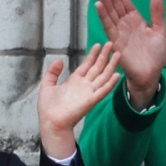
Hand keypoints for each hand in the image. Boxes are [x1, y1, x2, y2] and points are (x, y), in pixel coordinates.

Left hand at [38, 42, 119, 158]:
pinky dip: (110, 83)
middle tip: (111, 44)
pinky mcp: (91, 100)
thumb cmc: (48, 107)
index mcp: (74, 80)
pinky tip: (117, 75)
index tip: (98, 45)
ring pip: (103, 76)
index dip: (93, 55)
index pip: (87, 65)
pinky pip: (103, 90)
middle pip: (97, 67)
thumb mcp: (47, 85)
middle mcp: (84, 84)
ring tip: (117, 54)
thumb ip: (53, 72)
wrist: (50, 121)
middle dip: (104, 55)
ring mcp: (89, 92)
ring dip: (111, 66)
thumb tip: (60, 60)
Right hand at [94, 0, 165, 109]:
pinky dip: (103, 16)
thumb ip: (157, 12)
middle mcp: (125, 23)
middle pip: (114, 2)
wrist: (151, 74)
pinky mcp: (116, 42)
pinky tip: (98, 4)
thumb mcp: (160, 30)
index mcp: (135, 19)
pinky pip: (109, 27)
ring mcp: (119, 32)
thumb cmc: (155, 55)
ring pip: (110, 11)